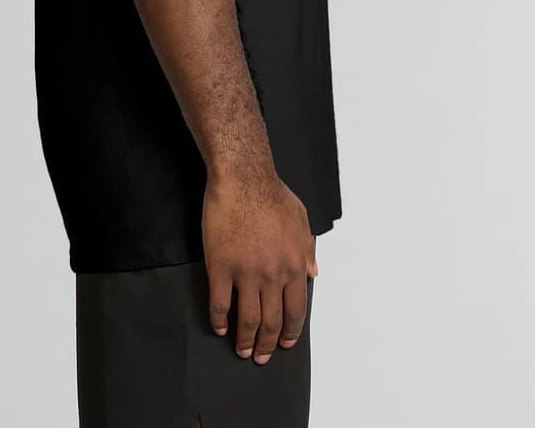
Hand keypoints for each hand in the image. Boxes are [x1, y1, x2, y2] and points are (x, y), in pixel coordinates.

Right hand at [201, 168, 318, 363]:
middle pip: (272, 322)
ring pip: (247, 319)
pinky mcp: (221, 267)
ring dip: (245, 340)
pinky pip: (220, 303)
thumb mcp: (301, 219)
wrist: (243, 177)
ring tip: (241, 350)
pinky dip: (220, 321)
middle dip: (268, 345)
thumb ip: (308, 248)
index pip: (296, 311)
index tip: (285, 343)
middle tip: (261, 356)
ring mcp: (246, 272)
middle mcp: (273, 274)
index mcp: (295, 264)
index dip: (291, 332)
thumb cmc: (272, 193)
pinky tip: (220, 328)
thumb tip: (313, 274)